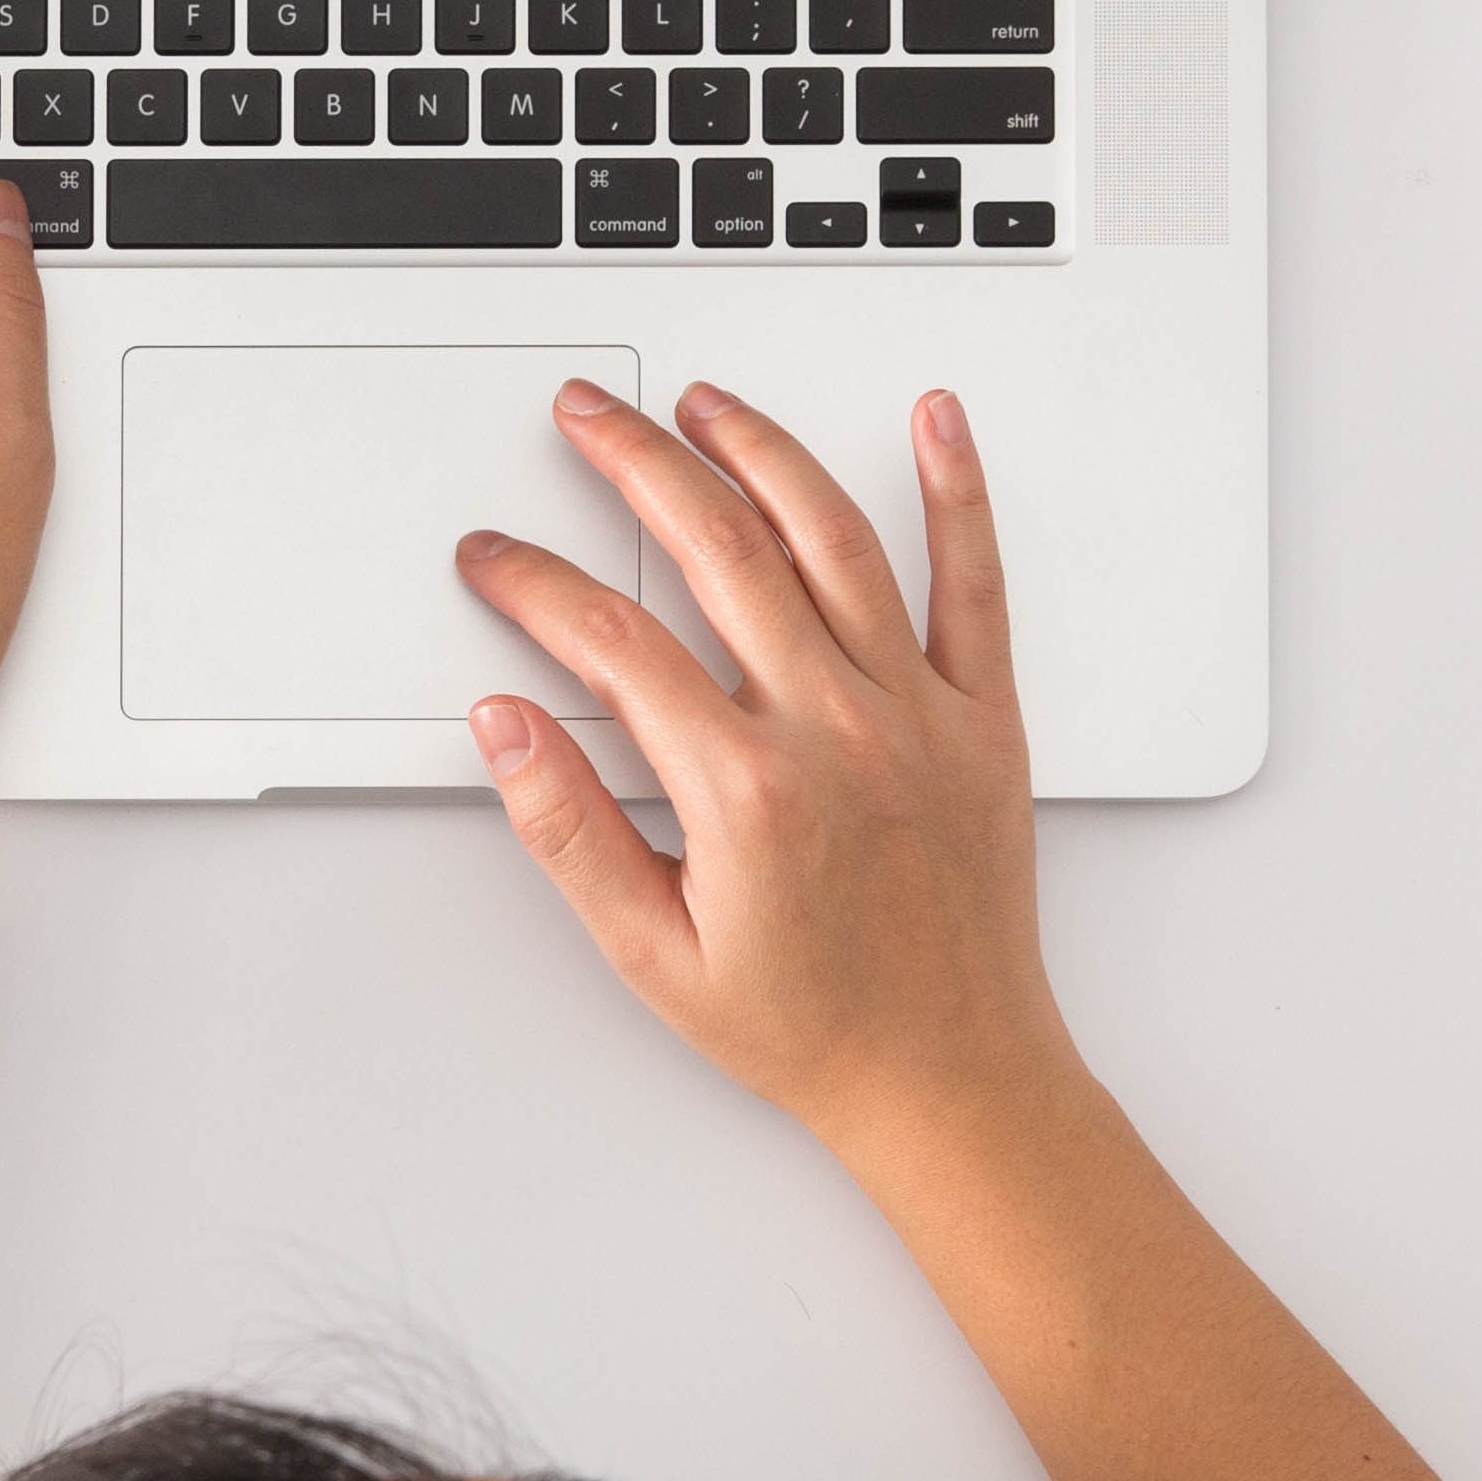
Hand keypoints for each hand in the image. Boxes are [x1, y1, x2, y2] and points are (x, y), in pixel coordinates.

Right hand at [457, 383, 1070, 1157]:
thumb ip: (570, 830)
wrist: (950, 1077)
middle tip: (586, 415)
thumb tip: (505, 725)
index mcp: (745, 790)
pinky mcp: (984, 717)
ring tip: (706, 402)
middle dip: (635, 462)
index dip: (536, 582)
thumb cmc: (811, 1027)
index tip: (497, 555)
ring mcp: (917, 713)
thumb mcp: (653, 954)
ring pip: (832, 538)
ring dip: (761, 451)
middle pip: (718, 548)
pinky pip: (974, 583)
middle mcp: (835, 730)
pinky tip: (935, 421)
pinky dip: (959, 492)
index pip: (613, 641)